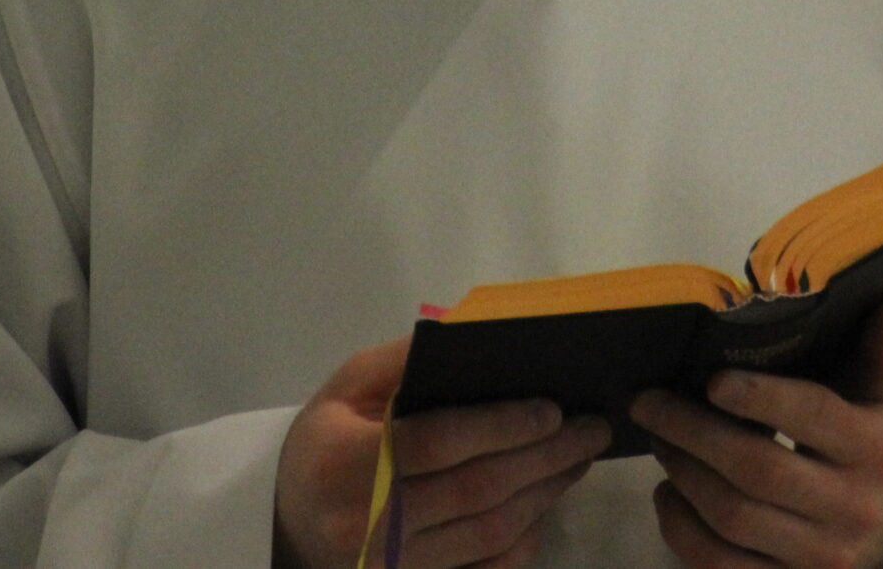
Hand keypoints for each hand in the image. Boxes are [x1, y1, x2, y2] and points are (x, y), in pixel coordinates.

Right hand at [274, 336, 610, 568]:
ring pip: (490, 531)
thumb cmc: (326, 443)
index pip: (436, 443)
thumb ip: (404, 361)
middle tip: (591, 428)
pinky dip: (524, 538)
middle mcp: (366, 526)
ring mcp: (391, 568)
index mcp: (344, 463)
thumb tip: (476, 337)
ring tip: (579, 456)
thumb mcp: (347, 388)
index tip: (551, 409)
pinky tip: (546, 503)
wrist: (291, 524)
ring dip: (545, 492)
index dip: (499, 427)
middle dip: (544, 456)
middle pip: (476, 490)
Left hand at [631, 301, 882, 568]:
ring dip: (682, 474)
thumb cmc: (873, 449)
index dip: (760, 397)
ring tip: (658, 438)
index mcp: (875, 450)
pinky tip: (668, 493)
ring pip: (732, 519)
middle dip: (694, 432)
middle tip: (650, 402)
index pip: (813, 418)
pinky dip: (681, 529)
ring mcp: (817, 556)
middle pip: (757, 470)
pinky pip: (720, 564)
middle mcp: (850, 508)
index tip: (712, 380)